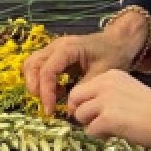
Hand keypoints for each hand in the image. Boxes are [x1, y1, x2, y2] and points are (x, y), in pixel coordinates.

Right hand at [23, 24, 144, 116]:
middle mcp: (56, 46)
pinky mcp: (55, 55)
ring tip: (50, 100)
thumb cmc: (113, 54)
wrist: (118, 41)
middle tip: (46, 107)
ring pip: (32, 65)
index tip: (50, 110)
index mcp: (67, 48)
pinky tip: (58, 92)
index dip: (46, 92)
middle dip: (35, 88)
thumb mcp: (102, 73)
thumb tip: (69, 110)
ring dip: (36, 84)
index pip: (47, 71)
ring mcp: (53, 49)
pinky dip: (43, 81)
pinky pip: (40, 67)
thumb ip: (84, 90)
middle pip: (32, 65)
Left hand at [67, 69, 150, 146]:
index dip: (84, 103)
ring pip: (80, 115)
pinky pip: (90, 130)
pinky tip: (117, 134)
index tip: (94, 113)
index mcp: (111, 76)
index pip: (82, 88)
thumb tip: (90, 111)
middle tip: (94, 123)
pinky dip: (101, 136)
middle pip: (74, 99)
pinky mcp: (107, 118)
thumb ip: (109, 96)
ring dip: (92, 125)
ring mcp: (105, 100)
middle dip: (81, 112)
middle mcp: (105, 84)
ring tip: (110, 129)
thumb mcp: (128, 92)